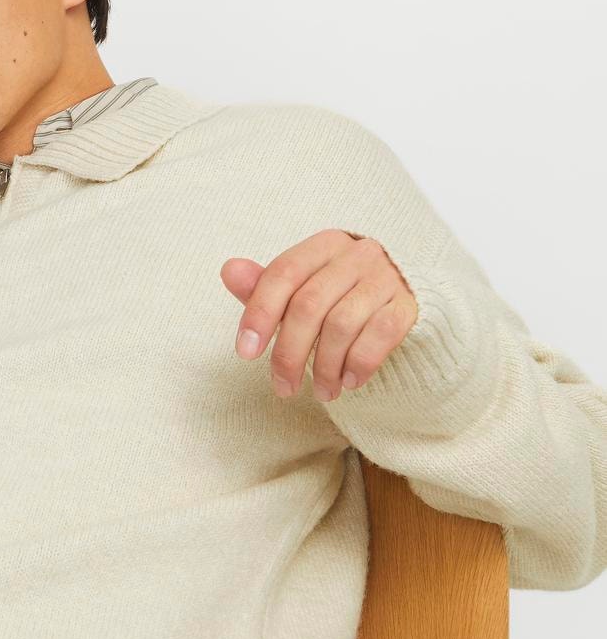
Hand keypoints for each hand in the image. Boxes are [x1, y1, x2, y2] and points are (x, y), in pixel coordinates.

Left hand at [219, 229, 418, 400]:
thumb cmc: (341, 297)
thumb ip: (265, 286)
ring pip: (341, 325)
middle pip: (308, 305)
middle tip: (283, 389)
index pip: (283, 274)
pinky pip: (379, 335)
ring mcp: (387, 278)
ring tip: (321, 392)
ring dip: (324, 368)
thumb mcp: (301, 289)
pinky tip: (348, 383)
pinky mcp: (409, 305)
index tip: (245, 354)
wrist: (405, 301)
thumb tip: (229, 270)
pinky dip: (358, 364)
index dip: (259, 314)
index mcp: (324, 245)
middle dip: (289, 355)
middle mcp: (357, 254)